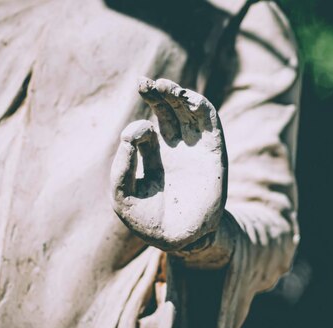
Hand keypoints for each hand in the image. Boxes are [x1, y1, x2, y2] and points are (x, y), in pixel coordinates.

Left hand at [110, 78, 227, 251]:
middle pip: (167, 111)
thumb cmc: (148, 221)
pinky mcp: (212, 152)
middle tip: (143, 82)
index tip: (134, 137)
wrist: (181, 240)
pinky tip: (187, 98)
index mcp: (153, 157)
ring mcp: (194, 149)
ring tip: (164, 85)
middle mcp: (174, 149)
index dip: (138, 129)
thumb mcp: (122, 195)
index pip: (145, 130)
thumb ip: (120, 167)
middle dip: (156, 94)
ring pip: (188, 111)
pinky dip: (200, 106)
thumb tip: (129, 136)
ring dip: (177, 94)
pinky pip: (209, 123)